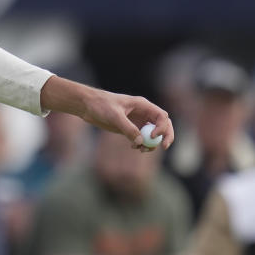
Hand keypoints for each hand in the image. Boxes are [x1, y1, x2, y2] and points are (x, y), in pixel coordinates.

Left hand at [40, 76, 173, 150]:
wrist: (88, 106)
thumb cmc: (101, 105)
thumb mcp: (114, 115)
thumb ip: (128, 128)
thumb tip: (140, 141)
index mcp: (142, 105)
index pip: (161, 116)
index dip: (162, 127)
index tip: (152, 137)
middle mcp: (143, 113)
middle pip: (163, 125)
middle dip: (166, 136)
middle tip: (164, 147)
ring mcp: (137, 121)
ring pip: (153, 134)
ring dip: (152, 143)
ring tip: (142, 149)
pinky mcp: (130, 129)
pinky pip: (142, 138)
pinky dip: (142, 144)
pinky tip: (134, 147)